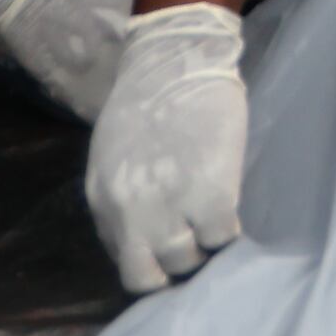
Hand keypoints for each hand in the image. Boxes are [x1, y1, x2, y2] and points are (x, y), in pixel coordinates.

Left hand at [87, 2, 247, 294]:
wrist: (174, 60)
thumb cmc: (142, 103)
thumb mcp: (109, 162)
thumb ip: (119, 205)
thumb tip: (141, 240)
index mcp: (106, 205)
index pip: (129, 269)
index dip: (153, 264)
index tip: (168, 250)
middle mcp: (132, 214)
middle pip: (156, 274)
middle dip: (177, 261)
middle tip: (194, 235)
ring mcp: (171, 206)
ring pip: (190, 259)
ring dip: (203, 243)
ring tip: (212, 217)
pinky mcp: (212, 193)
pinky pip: (223, 236)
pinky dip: (228, 228)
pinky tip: (229, 204)